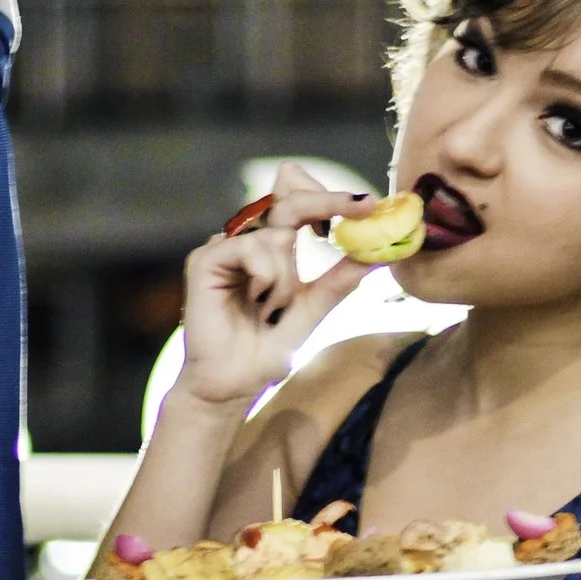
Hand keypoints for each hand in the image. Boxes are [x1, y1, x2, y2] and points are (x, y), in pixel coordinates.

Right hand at [174, 162, 375, 407]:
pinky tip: (257, 300)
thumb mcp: (313, 310)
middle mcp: (249, 241)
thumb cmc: (267, 349)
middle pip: (288, 199)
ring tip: (273, 309)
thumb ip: (337, 281)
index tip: (370, 203)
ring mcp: (226, 248)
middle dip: (326, 202)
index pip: (299, 201)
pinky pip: (250, 248)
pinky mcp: (205, 260)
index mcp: (273, 248)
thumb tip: (375, 255)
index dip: (330, 196)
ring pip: (276, 234)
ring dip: (288, 278)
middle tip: (359, 206)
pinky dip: (265, 275)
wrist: (234, 383)